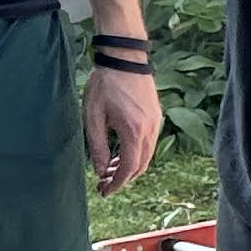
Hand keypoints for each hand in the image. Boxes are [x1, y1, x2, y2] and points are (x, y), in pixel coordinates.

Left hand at [85, 67, 161, 194]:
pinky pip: (149, 143)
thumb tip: (101, 171)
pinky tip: (122, 151)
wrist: (124, 58)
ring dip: (130, 166)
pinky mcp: (156, 116)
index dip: (116, 184)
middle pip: (141, 166)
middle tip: (105, 184)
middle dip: (123, 179)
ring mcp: (156, 122)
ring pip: (146, 155)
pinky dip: (137, 153)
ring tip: (110, 168)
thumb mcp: (93, 117)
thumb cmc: (104, 85)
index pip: (129, 168)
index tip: (104, 191)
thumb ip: (98, 147)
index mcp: (133, 131)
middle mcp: (149, 129)